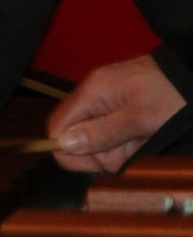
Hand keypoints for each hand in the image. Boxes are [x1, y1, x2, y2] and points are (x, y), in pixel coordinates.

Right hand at [47, 53, 185, 171]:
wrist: (190, 75)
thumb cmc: (170, 92)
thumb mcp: (137, 119)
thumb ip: (100, 133)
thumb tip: (64, 145)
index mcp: (91, 93)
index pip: (57, 128)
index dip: (71, 151)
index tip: (97, 161)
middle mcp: (93, 97)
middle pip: (80, 139)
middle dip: (106, 151)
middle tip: (132, 144)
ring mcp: (107, 102)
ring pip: (100, 141)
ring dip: (122, 148)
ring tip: (144, 136)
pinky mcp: (120, 108)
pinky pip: (115, 134)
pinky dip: (130, 141)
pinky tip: (145, 134)